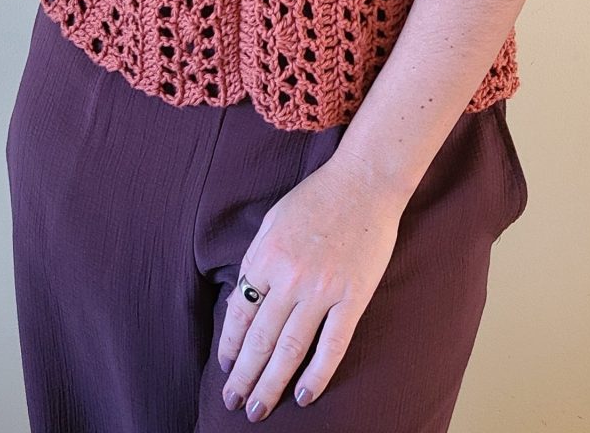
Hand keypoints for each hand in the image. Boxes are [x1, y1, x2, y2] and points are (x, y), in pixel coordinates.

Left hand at [217, 158, 406, 421]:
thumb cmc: (315, 198)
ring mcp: (323, 289)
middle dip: (244, 376)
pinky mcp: (354, 297)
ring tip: (257, 409)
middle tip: (232, 403)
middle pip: (261, 339)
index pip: (240, 313)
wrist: (364, 181)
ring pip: (290, 348)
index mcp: (265, 256)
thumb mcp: (272, 222)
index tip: (225, 367)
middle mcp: (290, 277)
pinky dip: (317, 374)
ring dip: (271, 383)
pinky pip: (332, 345)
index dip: (230, 346)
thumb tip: (241, 304)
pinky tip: (304, 396)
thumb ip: (257, 261)